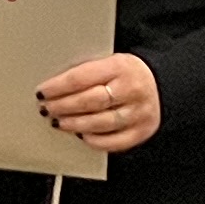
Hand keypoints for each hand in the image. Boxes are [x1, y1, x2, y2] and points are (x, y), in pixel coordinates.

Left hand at [37, 49, 161, 154]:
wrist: (162, 86)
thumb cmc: (127, 74)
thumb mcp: (110, 62)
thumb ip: (87, 71)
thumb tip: (54, 85)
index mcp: (120, 66)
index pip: (82, 77)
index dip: (58, 86)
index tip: (43, 91)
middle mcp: (131, 90)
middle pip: (89, 101)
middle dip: (63, 106)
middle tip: (47, 108)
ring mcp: (138, 113)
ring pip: (99, 123)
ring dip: (74, 124)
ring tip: (58, 122)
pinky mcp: (141, 131)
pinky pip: (113, 142)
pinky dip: (94, 141)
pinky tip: (81, 135)